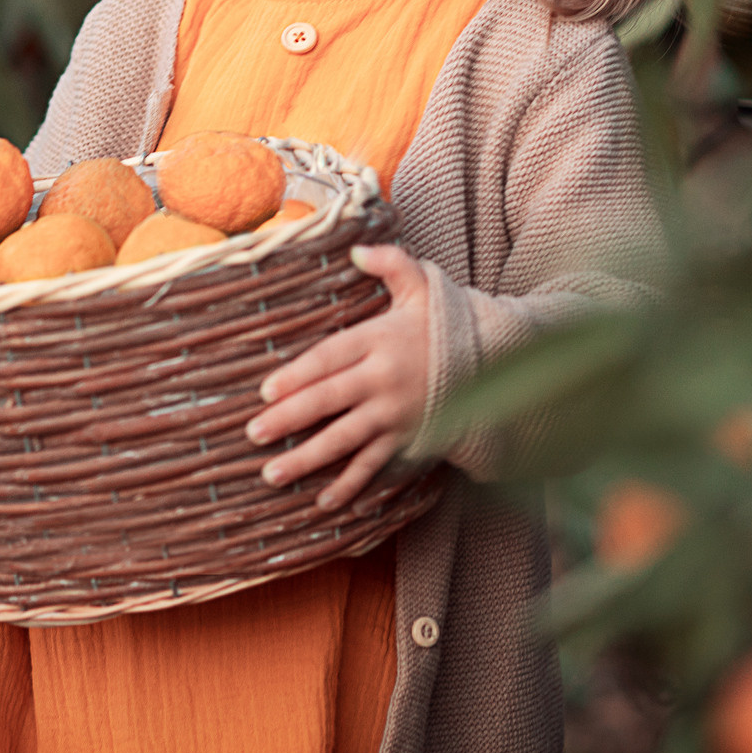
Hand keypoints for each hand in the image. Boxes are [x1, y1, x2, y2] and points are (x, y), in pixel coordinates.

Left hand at [245, 245, 431, 510]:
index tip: (266, 390)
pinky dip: (351, 486)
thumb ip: (391, 264)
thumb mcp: (423, 287)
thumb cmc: (447, 324)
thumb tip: (356, 250)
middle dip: (289, 418)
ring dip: (307, 458)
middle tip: (253, 433)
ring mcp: (396, 416)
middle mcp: (385, 381)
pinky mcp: (409, 441)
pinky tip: (324, 502)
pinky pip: (376, 467)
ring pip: (345, 440)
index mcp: (381, 340)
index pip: (330, 358)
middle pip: (329, 400)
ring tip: (272, 473)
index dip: (297, 375)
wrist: (498, 364)